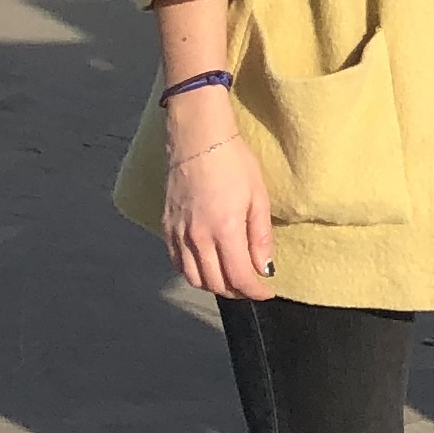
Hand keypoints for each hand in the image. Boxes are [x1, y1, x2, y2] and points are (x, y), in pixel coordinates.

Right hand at [165, 133, 276, 299]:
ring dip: (214, 286)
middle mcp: (197, 237)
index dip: (255, 291)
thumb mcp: (258, 197)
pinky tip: (207, 267)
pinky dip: (194, 273)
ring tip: (232, 279)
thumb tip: (265, 268)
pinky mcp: (166, 227)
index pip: (239, 277)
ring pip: (194, 278)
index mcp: (224, 230)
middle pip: (215, 283)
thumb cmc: (234, 164)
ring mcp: (178, 234)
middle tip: (252, 286)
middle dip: (237, 292)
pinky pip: (177, 263)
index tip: (267, 292)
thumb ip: (261, 237)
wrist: (199, 140)